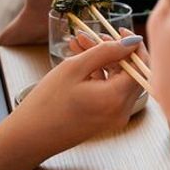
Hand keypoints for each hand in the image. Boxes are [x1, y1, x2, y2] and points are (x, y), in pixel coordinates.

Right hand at [11, 31, 144, 154]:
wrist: (28, 138)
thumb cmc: (47, 103)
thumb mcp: (75, 68)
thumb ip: (106, 51)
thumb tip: (132, 41)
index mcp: (117, 98)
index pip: (141, 66)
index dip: (133, 45)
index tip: (120, 31)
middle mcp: (122, 111)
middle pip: (130, 72)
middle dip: (114, 51)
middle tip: (91, 36)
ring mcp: (114, 117)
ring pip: (118, 80)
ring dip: (103, 61)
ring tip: (79, 44)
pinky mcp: (105, 120)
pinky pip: (110, 92)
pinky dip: (99, 75)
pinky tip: (80, 63)